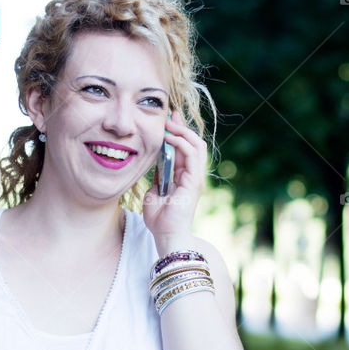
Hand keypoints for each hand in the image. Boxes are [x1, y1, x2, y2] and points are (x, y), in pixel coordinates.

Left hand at [142, 109, 205, 240]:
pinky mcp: (194, 181)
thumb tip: (152, 166)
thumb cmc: (159, 219)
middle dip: (182, 126)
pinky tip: (168, 137)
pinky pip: (191, 155)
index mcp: (183, 176)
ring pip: (196, 145)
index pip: (185, 148)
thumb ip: (156, 178)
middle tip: (169, 114)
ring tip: (168, 122)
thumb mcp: (153, 192)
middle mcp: (192, 175)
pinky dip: (181, 143)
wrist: (166, 236)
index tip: (166, 118)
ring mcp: (195, 177)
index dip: (178, 132)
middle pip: (193, 143)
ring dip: (182, 131)